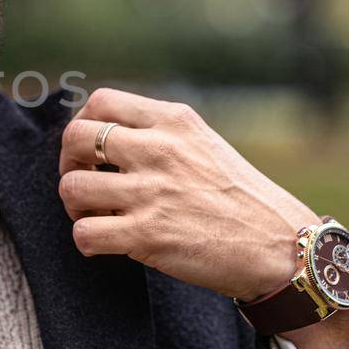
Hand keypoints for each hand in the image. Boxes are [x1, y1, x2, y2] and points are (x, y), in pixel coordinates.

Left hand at [56, 88, 320, 301]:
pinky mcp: (147, 235)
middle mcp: (160, 150)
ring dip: (74, 205)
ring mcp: (152, 192)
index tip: (90, 149)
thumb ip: (160, 133)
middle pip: (75, 137)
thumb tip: (106, 136)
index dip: (82, 123)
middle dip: (68, 163)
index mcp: (174, 121)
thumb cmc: (241, 198)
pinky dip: (85, 240)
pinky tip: (103, 243)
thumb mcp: (204, 144)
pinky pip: (84, 233)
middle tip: (83, 182)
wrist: (280, 247)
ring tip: (94, 215)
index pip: (101, 101)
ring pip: (72, 187)